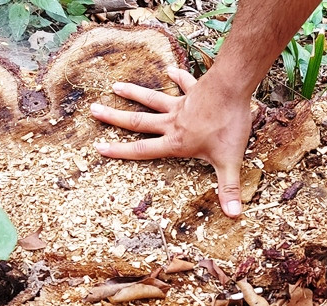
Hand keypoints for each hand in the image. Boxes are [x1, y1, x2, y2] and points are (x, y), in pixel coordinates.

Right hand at [89, 66, 253, 216]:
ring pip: (152, 100)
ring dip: (134, 94)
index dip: (120, 151)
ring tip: (115, 87)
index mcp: (177, 142)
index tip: (99, 148)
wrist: (233, 88)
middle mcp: (173, 123)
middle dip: (115, 118)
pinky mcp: (195, 91)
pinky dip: (177, 77)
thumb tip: (233, 214)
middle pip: (139, 122)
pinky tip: (168, 70)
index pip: (143, 150)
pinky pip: (183, 83)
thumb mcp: (229, 162)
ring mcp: (182, 105)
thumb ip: (229, 188)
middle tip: (94, 111)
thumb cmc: (230, 125)